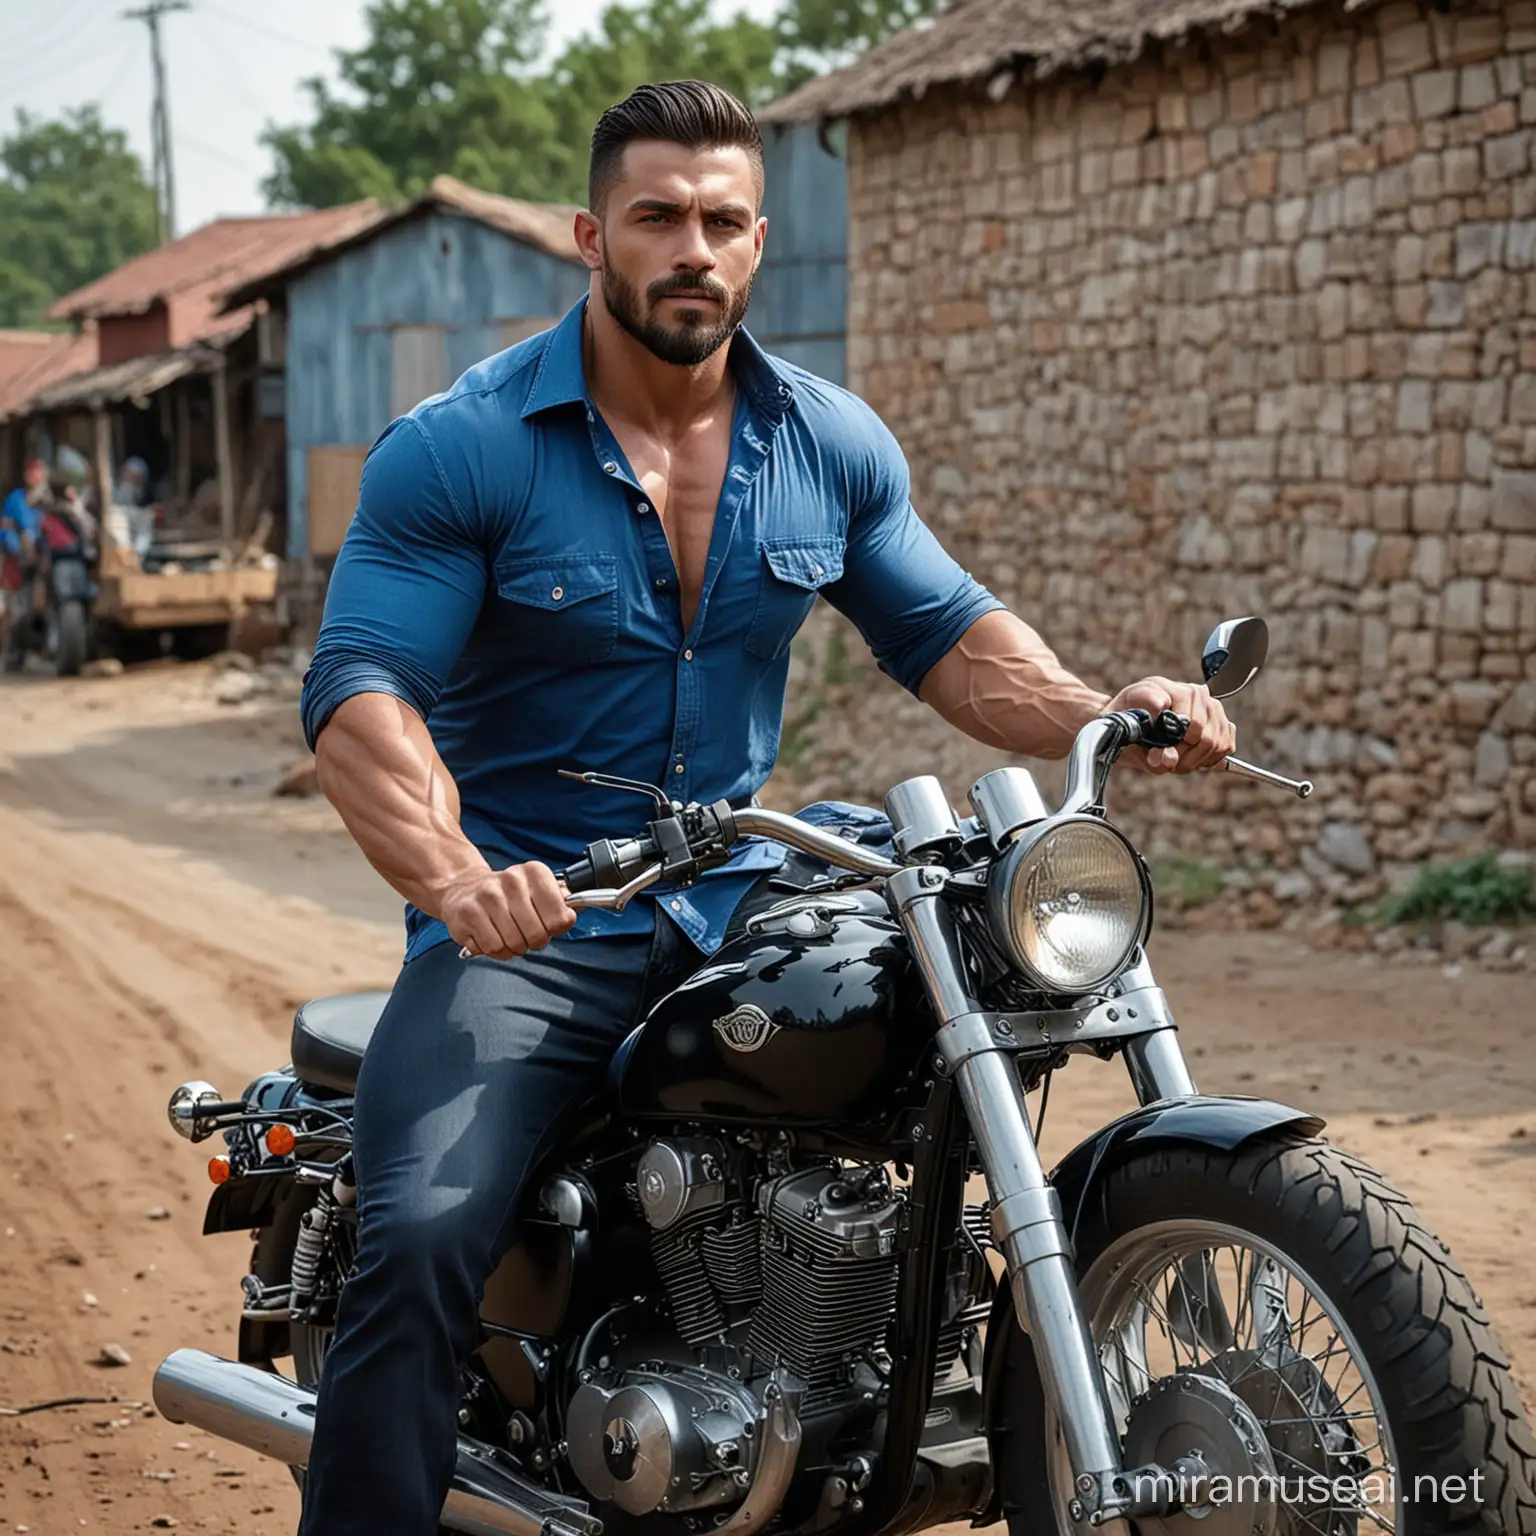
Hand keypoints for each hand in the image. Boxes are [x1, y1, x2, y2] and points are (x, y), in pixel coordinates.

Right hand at [441, 861, 575, 958]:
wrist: (463, 889)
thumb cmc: (506, 895)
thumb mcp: (536, 889)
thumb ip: (560, 901)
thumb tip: (573, 913)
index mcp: (534, 872)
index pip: (560, 916)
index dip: (557, 928)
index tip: (550, 925)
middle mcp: (511, 880)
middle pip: (538, 934)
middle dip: (535, 941)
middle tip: (526, 933)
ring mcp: (487, 896)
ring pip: (515, 943)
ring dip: (514, 947)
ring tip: (508, 934)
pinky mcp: (468, 914)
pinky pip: (493, 947)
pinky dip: (496, 950)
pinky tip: (492, 936)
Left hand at [1104, 676, 1235, 773]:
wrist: (1129, 719)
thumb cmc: (1128, 719)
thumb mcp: (1126, 724)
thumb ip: (1144, 732)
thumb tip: (1168, 745)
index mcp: (1176, 690)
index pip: (1193, 725)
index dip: (1177, 747)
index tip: (1158, 753)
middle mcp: (1199, 694)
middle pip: (1207, 738)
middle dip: (1185, 757)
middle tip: (1166, 759)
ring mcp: (1213, 707)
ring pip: (1218, 744)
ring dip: (1196, 760)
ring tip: (1176, 760)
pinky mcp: (1221, 722)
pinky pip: (1226, 746)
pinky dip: (1209, 759)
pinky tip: (1191, 756)